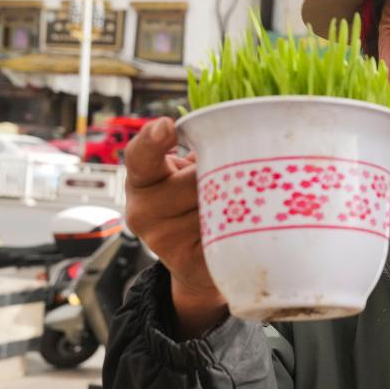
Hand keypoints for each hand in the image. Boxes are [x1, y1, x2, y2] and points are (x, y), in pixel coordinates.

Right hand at [125, 117, 226, 337]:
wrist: (198, 265)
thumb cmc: (199, 202)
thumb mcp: (193, 171)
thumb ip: (205, 149)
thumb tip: (247, 123)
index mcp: (143, 180)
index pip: (141, 156)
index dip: (153, 140)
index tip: (167, 126)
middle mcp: (144, 211)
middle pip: (200, 179)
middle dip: (230, 174)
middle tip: (240, 179)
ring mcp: (165, 242)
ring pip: (221, 206)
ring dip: (245, 201)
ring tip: (242, 207)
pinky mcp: (190, 265)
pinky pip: (231, 236)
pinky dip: (248, 228)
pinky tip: (248, 229)